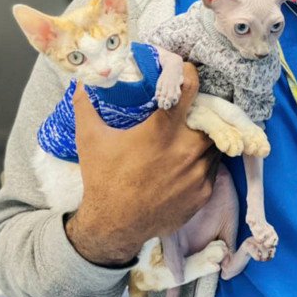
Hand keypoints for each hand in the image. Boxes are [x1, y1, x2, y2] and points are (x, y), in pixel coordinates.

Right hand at [64, 63, 219, 265]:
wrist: (113, 226)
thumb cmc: (102, 180)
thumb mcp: (90, 140)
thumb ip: (86, 106)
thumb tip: (81, 80)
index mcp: (162, 131)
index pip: (188, 90)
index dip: (189, 74)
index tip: (186, 70)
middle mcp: (186, 149)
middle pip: (210, 117)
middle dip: (203, 109)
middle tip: (192, 107)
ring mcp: (197, 173)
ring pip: (214, 143)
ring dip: (206, 136)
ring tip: (192, 133)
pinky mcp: (203, 193)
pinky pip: (213, 168)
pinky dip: (204, 161)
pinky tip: (189, 160)